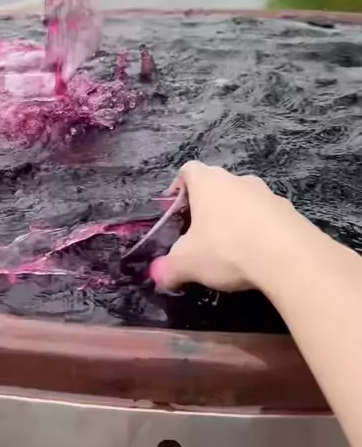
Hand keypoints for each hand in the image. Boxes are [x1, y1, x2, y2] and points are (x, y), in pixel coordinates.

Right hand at [150, 162, 325, 292]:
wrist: (289, 256)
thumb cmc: (227, 249)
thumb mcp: (187, 263)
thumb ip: (168, 269)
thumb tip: (156, 275)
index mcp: (208, 182)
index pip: (188, 170)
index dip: (178, 188)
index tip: (176, 212)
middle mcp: (237, 179)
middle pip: (217, 186)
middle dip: (208, 208)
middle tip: (201, 236)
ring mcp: (267, 193)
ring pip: (244, 201)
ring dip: (236, 218)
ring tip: (232, 249)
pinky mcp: (290, 211)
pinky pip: (268, 217)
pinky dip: (260, 231)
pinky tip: (259, 255)